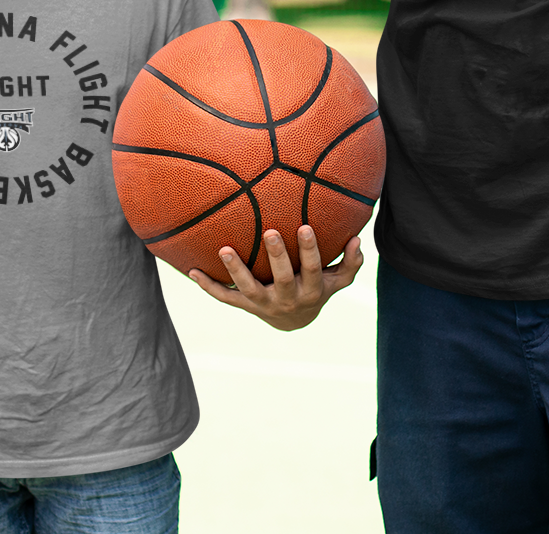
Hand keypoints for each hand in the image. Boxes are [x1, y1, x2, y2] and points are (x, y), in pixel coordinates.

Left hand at [186, 226, 363, 331]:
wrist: (295, 322)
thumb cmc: (319, 289)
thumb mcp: (338, 281)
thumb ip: (350, 263)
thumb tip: (357, 239)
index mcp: (310, 290)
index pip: (312, 268)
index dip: (309, 250)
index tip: (305, 226)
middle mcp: (286, 299)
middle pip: (281, 278)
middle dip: (276, 256)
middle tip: (270, 232)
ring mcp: (263, 304)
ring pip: (248, 289)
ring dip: (236, 270)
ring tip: (224, 249)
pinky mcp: (245, 306)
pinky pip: (224, 297)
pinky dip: (208, 286)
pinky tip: (191, 271)